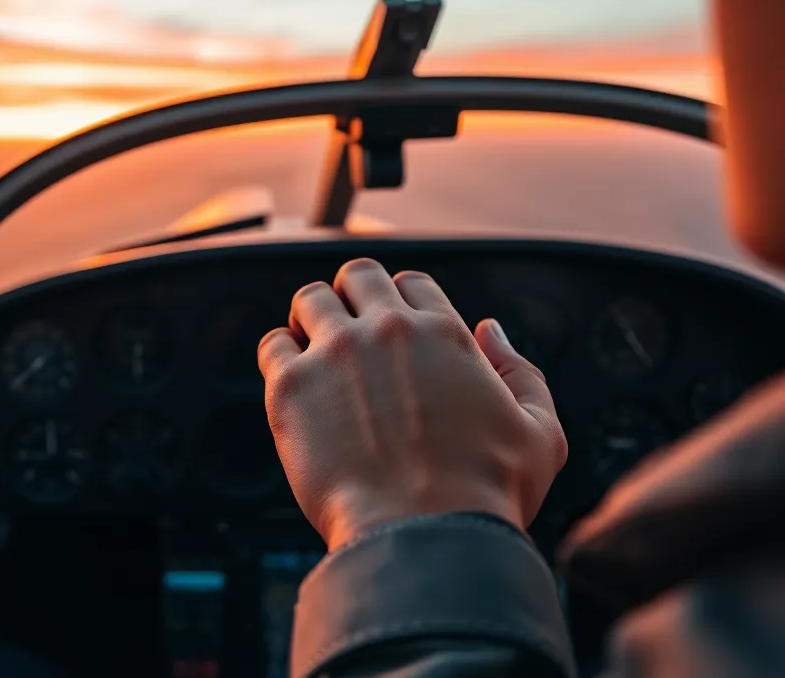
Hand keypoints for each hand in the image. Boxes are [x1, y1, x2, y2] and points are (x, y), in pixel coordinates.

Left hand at [257, 258, 567, 550]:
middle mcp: (387, 330)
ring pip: (310, 299)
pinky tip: (291, 382)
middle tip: (348, 331)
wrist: (425, 538)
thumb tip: (490, 331)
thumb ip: (522, 373)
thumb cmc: (486, 497)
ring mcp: (335, 353)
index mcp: (445, 333)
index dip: (402, 305)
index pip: (412, 283)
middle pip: (358, 275)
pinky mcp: (292, 387)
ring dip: (312, 317)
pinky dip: (279, 355)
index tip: (392, 333)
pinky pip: (272, 344)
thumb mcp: (541, 434)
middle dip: (352, 296)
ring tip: (313, 350)